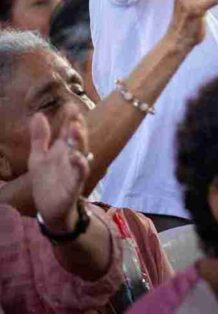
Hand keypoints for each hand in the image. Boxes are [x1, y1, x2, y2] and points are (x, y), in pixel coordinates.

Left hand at [29, 109, 89, 231]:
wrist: (49, 209)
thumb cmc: (46, 181)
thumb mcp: (38, 156)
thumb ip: (40, 137)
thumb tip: (38, 114)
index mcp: (63, 149)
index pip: (69, 130)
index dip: (71, 118)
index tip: (70, 105)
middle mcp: (72, 156)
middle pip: (77, 138)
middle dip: (78, 125)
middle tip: (76, 113)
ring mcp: (74, 169)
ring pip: (82, 151)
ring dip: (80, 140)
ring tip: (76, 128)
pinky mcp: (75, 184)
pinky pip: (80, 172)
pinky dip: (81, 164)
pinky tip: (77, 156)